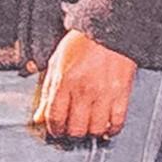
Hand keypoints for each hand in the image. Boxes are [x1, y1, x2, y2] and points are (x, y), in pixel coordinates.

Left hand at [32, 29, 140, 146]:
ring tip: (89, 127)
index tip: (57, 130)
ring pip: (95, 129)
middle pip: (75, 128)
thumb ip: (47, 91)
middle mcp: (83, 90)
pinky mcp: (122, 93)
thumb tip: (39, 116)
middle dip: (71, 133)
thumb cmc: (82, 43)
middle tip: (72, 129)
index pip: (55, 117)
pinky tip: (107, 126)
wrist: (109, 29)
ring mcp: (104, 93)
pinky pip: (117, 122)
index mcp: (64, 81)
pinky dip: (111, 129)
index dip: (54, 129)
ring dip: (90, 132)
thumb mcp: (56, 63)